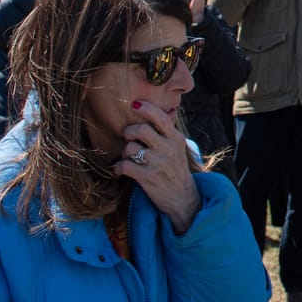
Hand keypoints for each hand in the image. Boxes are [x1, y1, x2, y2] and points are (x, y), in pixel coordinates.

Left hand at [121, 99, 200, 233]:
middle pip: (141, 130)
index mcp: (175, 139)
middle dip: (129, 132)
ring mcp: (158, 164)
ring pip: (131, 148)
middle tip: (128, 136)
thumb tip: (165, 109)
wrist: (182, 197)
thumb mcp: (177, 147)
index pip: (161, 118)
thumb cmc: (175, 169)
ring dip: (125, 152)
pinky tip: (121, 169)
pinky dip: (119, 167)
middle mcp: (168, 149)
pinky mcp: (148, 178)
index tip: (135, 104)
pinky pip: (125, 165)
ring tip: (129, 158)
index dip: (147, 109)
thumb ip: (168, 131)